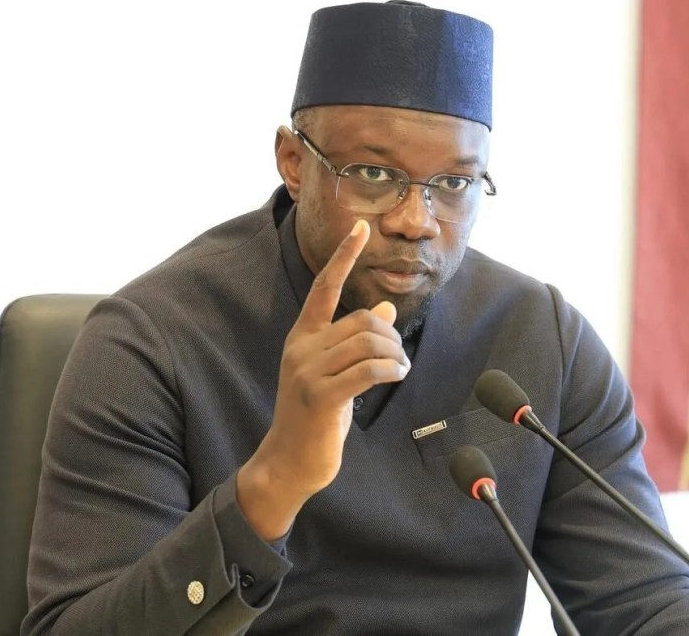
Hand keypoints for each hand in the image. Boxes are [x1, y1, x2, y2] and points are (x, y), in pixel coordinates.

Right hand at [237, 220, 409, 538]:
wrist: (288, 462)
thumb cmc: (315, 416)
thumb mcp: (335, 373)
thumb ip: (355, 342)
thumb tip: (384, 308)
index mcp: (303, 337)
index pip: (324, 287)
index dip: (343, 256)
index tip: (360, 227)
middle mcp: (302, 347)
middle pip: (362, 320)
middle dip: (392, 335)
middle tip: (399, 357)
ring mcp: (308, 371)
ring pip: (369, 342)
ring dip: (396, 355)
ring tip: (400, 369)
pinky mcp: (322, 396)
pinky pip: (369, 369)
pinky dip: (392, 369)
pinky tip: (398, 376)